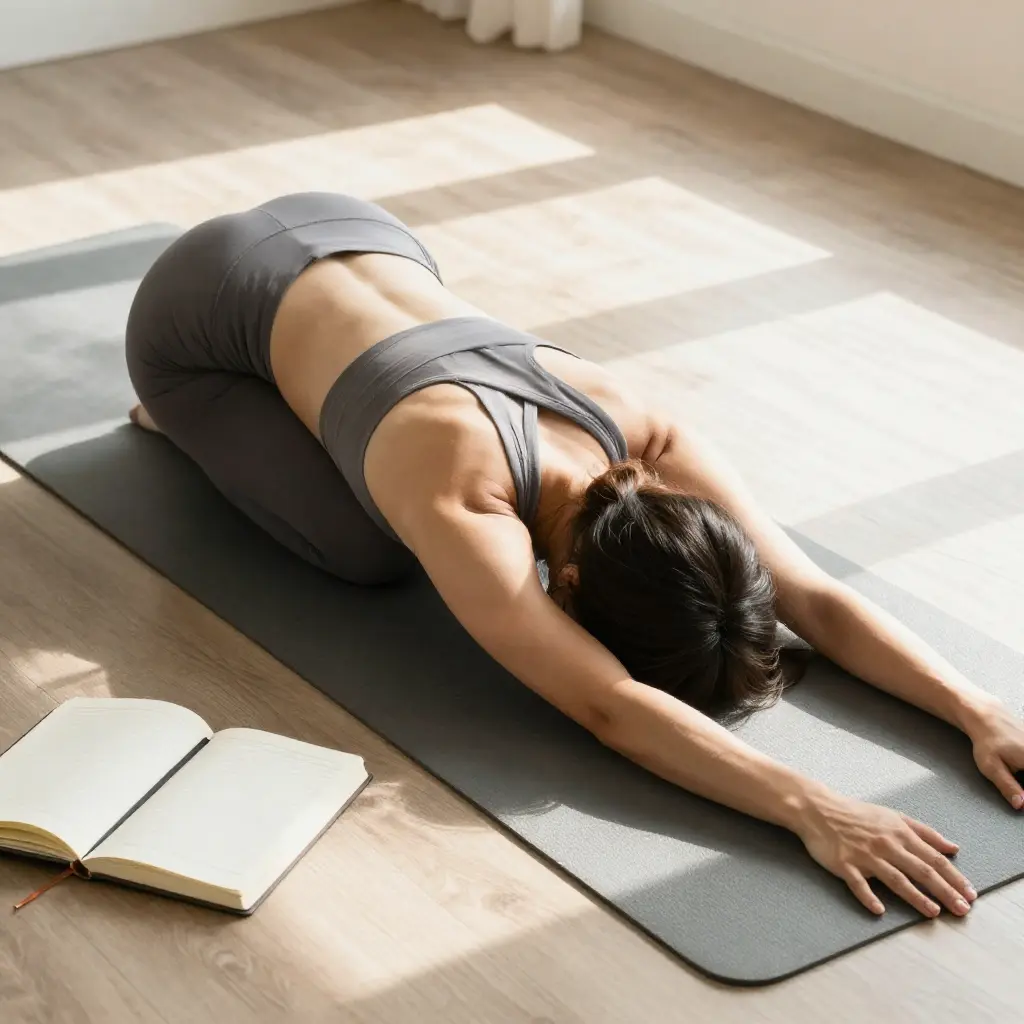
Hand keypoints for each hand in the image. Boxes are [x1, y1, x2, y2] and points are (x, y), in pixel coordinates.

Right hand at [796, 791, 975, 916]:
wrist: (819, 809)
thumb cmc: (858, 814)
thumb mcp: (894, 816)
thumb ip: (925, 832)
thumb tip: (953, 848)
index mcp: (900, 833)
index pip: (934, 858)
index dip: (954, 877)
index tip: (970, 894)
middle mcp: (886, 845)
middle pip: (921, 871)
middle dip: (944, 891)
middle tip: (962, 910)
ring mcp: (865, 855)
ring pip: (895, 879)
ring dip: (916, 897)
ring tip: (933, 912)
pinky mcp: (844, 864)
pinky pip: (858, 884)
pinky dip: (868, 897)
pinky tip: (879, 910)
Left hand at [966, 701, 1023, 809]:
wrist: (987, 717)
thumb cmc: (987, 741)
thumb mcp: (992, 767)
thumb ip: (1008, 787)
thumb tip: (1020, 805)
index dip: (1023, 793)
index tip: (1019, 794)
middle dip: (1022, 782)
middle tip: (1013, 775)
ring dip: (1022, 775)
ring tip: (1014, 768)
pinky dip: (1023, 767)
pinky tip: (1018, 765)